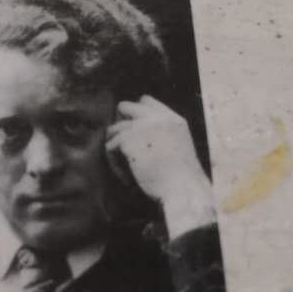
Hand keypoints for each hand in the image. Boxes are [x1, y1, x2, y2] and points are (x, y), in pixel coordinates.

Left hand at [106, 96, 216, 238]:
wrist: (183, 191)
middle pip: (124, 107)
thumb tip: (135, 133)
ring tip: (125, 168)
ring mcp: (141, 126)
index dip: (135, 115)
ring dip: (115, 148)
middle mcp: (157, 118)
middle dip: (119, 123)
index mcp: (173, 119)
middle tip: (121, 145)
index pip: (146, 101)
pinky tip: (127, 178)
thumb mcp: (179, 147)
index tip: (133, 133)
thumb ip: (162, 134)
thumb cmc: (182, 180)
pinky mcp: (127, 139)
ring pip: (114, 129)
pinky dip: (114, 163)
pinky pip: (110, 146)